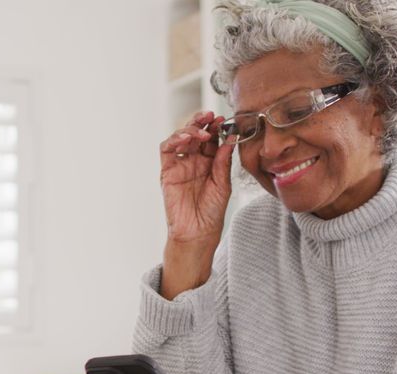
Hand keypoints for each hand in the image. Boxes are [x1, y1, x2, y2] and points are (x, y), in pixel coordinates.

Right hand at [159, 112, 234, 244]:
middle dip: (203, 122)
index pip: (212, 139)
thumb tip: (230, 138)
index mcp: (210, 163)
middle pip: (196, 134)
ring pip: (180, 137)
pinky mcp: (167, 171)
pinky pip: (166, 150)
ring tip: (201, 131)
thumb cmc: (212, 212)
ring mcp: (180, 165)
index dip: (217, 128)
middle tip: (212, 117)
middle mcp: (194, 161)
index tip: (225, 120)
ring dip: (189, 129)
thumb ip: (223, 161)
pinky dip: (174, 139)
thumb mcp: (223, 184)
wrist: (198, 233)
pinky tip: (186, 138)